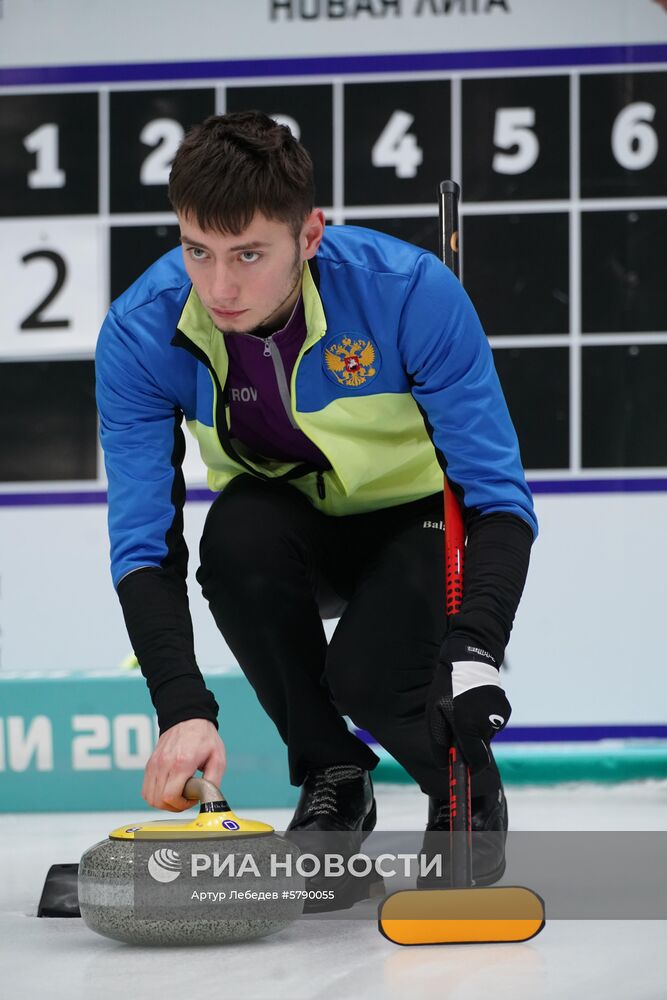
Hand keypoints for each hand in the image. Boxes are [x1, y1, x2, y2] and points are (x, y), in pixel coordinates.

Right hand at [142, 718, 225, 810]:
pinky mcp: (150, 764)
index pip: (170, 797)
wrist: (188, 717)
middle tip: (186, 798)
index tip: (192, 798)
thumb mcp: (218, 758)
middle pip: (158, 801)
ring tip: (178, 794)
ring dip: (163, 802)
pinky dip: (155, 795)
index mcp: (182, 763)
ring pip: (149, 797)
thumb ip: (213, 782)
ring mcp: (154, 764)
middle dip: (173, 806)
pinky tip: (169, 789)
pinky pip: (146, 789)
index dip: (181, 805)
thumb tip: (208, 800)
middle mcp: (164, 764)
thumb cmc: (204, 737)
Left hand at [427, 636, 510, 773]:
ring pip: (487, 735)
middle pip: (480, 748)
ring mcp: (500, 716)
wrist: (470, 659)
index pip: (477, 763)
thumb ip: (439, 741)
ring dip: (476, 729)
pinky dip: (484, 719)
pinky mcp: (506, 709)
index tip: (462, 768)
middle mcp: (488, 724)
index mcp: (469, 727)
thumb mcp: (435, 714)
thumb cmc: (447, 687)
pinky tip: (476, 703)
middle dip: (469, 743)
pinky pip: (493, 724)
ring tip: (465, 708)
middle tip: (456, 725)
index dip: (469, 768)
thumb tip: (444, 764)